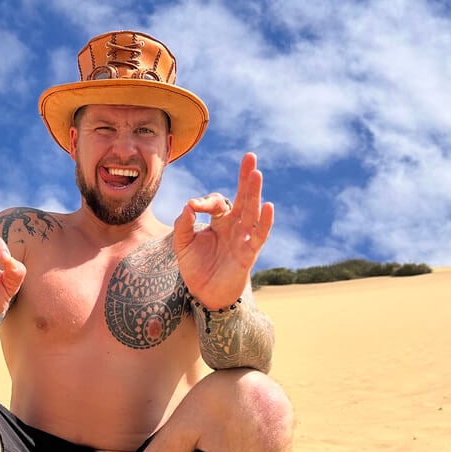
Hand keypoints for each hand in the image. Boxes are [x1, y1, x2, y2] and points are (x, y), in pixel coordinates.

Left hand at [172, 153, 273, 308]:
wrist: (205, 295)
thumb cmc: (196, 267)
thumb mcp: (182, 244)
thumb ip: (183, 225)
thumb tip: (188, 206)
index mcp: (219, 221)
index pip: (216, 202)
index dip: (204, 202)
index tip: (192, 207)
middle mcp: (234, 226)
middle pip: (243, 197)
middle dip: (245, 177)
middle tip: (250, 156)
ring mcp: (243, 238)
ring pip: (252, 211)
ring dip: (254, 193)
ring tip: (256, 174)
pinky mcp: (248, 253)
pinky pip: (259, 235)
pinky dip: (265, 222)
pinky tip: (268, 206)